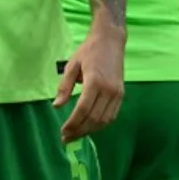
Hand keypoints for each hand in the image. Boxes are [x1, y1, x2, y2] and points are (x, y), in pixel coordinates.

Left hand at [53, 25, 124, 142]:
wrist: (111, 41)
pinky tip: (90, 127)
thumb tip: (56, 106)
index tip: (63, 132)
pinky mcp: (121, 95)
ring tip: (76, 135)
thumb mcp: (72, 65)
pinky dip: (101, 125)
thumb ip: (64, 87)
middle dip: (79, 131)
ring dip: (90, 130)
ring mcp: (117, 94)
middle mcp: (108, 90)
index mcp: (94, 81)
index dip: (73, 123)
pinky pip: (112, 116)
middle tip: (67, 138)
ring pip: (104, 120)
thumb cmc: (88, 51)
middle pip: (94, 118)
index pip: (83, 109)